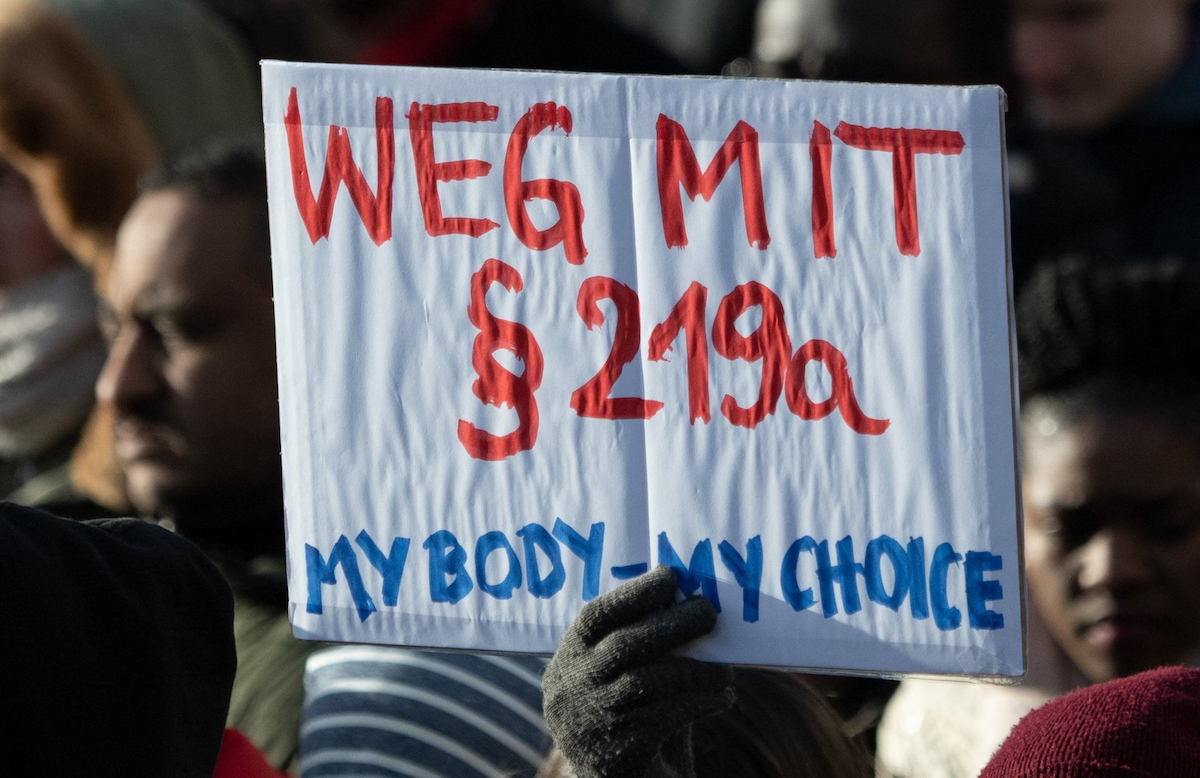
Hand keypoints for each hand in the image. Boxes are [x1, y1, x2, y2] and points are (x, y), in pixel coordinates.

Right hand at [543, 566, 733, 777]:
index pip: (594, 617)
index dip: (632, 593)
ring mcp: (589, 724)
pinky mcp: (617, 754)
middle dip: (673, 624)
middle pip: (624, 645)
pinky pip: (667, 717)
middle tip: (709, 612)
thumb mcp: (624, 682)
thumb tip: (687, 601)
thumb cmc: (632, 722)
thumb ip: (645, 647)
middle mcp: (570, 690)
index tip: (669, 577)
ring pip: (648, 681)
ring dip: (695, 669)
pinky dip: (700, 703)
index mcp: (568, 662)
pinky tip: (723, 698)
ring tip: (727, 670)